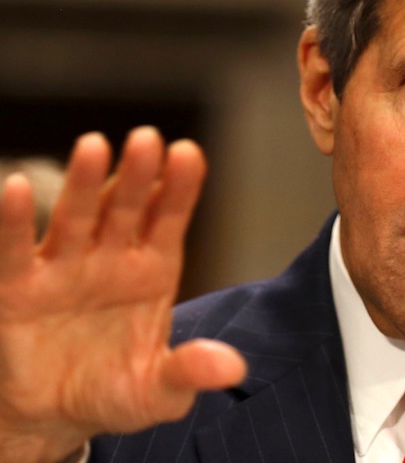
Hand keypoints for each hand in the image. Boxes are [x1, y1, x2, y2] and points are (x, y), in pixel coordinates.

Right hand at [0, 127, 245, 462]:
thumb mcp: (159, 391)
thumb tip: (233, 368)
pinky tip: (13, 188)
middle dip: (137, 173)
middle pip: (126, 207)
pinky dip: (12, 223)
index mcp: (153, 271)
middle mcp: (111, 259)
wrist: (57, 416)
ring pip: (76, 218)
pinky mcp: (19, 291)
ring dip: (84, 183)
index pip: (170, 219)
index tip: (189, 153)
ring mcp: (65, 270)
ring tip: (94, 145)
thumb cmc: (116, 392)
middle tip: (147, 138)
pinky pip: (14, 253)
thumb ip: (190, 373)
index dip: (179, 187)